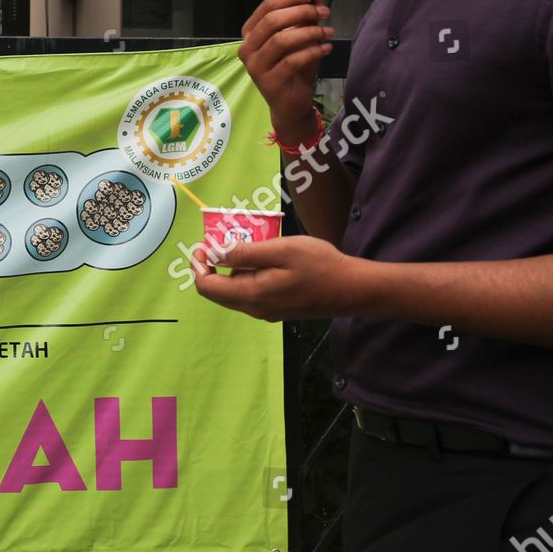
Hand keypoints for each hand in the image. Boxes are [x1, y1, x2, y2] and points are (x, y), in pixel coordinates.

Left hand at [191, 235, 373, 321]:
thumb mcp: (280, 250)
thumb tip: (212, 253)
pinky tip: (262, 257)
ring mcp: (266, 311)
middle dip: (212, 265)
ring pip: (234, 291)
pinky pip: (250, 292)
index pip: (207, 287)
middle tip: (221, 240)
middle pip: (217, 291)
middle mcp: (255, 309)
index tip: (203, 244)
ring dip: (231, 268)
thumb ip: (243, 253)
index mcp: (252, 296)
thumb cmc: (320, 265)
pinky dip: (247, 274)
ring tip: (245, 244)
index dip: (198, 265)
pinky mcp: (277, 309)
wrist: (353, 288)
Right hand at [239, 0, 334, 143]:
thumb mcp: (299, 39)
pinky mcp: (269, 82)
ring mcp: (255, 66)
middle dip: (302, 12)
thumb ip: (304, 19)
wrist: (289, 104)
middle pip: (272, 21)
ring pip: (281, 40)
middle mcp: (247, 48)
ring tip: (329, 32)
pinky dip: (313, 51)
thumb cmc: (292, 69)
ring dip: (310, 32)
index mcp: (250, 33)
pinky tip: (327, 48)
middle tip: (325, 12)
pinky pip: (293, 60)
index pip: (267, 6)